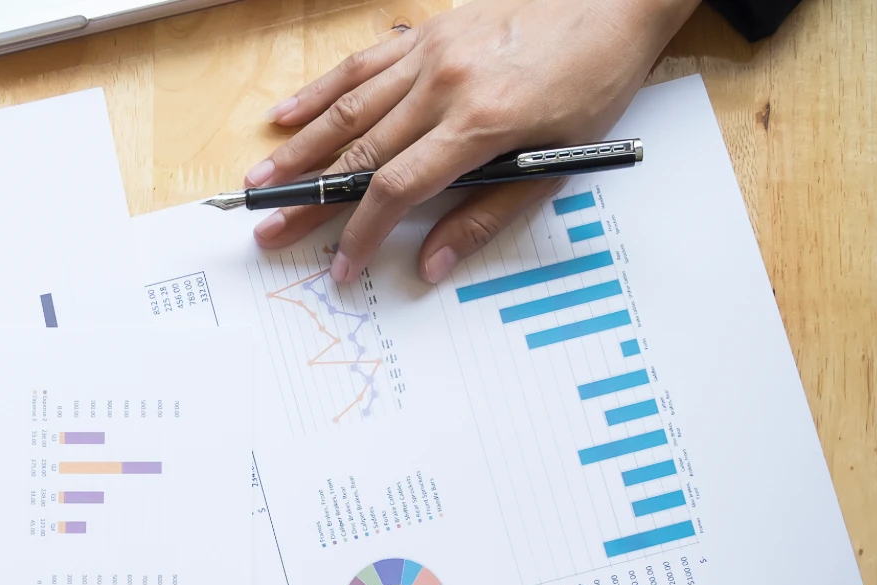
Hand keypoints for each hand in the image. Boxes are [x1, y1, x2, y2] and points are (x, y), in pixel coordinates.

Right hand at [246, 0, 699, 283]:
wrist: (615, 2)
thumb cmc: (594, 83)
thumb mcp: (558, 163)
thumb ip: (488, 214)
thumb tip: (433, 262)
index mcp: (479, 124)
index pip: (397, 189)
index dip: (361, 232)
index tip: (340, 265)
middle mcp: (444, 85)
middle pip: (358, 153)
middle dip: (309, 200)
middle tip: (268, 230)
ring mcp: (430, 53)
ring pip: (348, 108)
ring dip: (299, 149)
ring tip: (262, 180)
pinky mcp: (428, 32)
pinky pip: (361, 64)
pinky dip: (319, 92)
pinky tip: (285, 116)